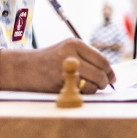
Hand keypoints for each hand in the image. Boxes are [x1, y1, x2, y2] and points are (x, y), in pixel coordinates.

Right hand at [0, 38, 115, 92]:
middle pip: (100, 73)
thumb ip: (89, 58)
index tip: (112, 78)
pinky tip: (76, 89)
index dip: (110, 71)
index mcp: (75, 43)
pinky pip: (80, 92)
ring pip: (92, 85)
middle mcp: (70, 54)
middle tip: (103, 85)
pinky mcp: (59, 83)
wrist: (24, 68)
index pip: (102, 59)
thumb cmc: (50, 60)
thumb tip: (110, 75)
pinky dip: (82, 93)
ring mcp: (64, 69)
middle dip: (105, 82)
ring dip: (94, 89)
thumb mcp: (69, 50)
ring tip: (87, 86)